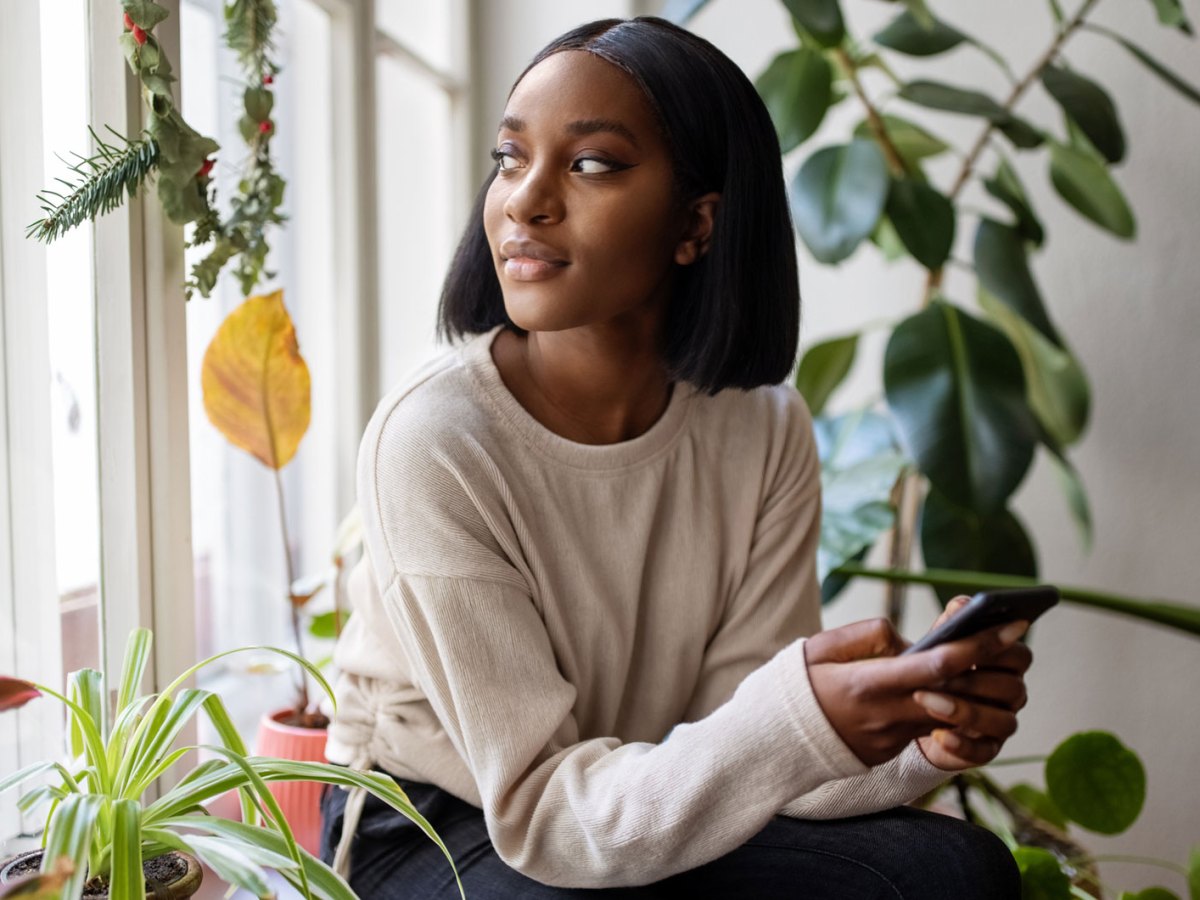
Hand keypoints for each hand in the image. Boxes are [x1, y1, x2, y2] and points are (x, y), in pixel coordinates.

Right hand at [805, 614, 1028, 766]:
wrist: (774, 739)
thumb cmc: (796, 685)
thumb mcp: (821, 647)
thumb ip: (868, 635)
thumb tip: (906, 638)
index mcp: (868, 684)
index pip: (937, 666)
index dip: (978, 646)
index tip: (1009, 626)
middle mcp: (886, 715)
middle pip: (958, 694)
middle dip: (994, 667)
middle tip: (1017, 637)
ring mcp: (891, 738)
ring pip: (953, 716)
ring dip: (979, 691)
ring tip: (991, 662)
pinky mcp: (891, 750)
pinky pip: (930, 728)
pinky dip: (948, 707)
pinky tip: (958, 686)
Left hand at [915, 596, 1033, 770]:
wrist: (914, 710)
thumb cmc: (933, 668)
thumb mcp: (938, 642)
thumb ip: (952, 623)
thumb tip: (962, 604)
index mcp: (1005, 663)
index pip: (1020, 654)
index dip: (1000, 649)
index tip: (974, 643)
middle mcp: (1011, 693)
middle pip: (1013, 688)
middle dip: (977, 680)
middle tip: (943, 675)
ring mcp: (1001, 723)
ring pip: (1003, 721)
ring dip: (966, 710)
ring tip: (928, 700)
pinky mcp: (985, 749)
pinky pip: (984, 752)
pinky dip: (962, 744)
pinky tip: (938, 734)